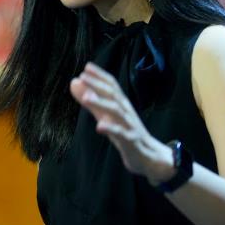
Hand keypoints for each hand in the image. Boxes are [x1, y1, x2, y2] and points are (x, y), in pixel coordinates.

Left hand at [70, 62, 172, 183]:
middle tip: (83, 77)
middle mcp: (126, 111)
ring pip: (116, 112)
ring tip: (87, 98)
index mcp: (121, 104)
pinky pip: (122, 134)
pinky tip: (99, 127)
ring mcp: (129, 125)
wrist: (150, 157)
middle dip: (98, 84)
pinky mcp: (131, 141)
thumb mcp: (107, 116)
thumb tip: (74, 83)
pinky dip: (111, 129)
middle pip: (113, 95)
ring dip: (102, 103)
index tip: (86, 67)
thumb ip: (91, 101)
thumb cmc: (126, 132)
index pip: (112, 85)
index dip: (100, 76)